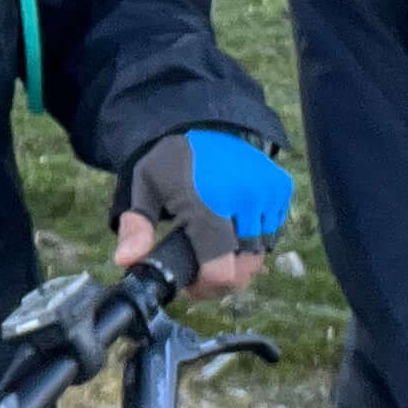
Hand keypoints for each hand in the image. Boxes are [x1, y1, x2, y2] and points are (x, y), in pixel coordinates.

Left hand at [121, 129, 290, 300]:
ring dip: (240, 259)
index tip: (192, 284)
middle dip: (222, 278)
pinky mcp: (281, 189)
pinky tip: (234, 229)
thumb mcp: (145, 187)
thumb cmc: (171, 161)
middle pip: (244, 268)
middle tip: (201, 270)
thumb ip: (137, 226)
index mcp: (207, 204)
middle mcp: (244, 199)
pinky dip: (255, 239)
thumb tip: (126, 261)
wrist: (206, 121)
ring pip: (260, 253)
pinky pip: (272, 233)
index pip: (222, 270)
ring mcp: (267, 193)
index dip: (208, 287)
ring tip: (217, 248)